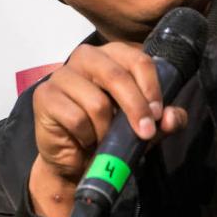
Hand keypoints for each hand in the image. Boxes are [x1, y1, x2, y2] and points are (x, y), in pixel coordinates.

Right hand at [28, 42, 187, 216]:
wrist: (75, 160)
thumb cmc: (109, 134)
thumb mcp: (145, 128)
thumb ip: (165, 121)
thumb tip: (172, 117)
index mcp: (111, 55)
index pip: (137, 59)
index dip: (151, 87)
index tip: (158, 114)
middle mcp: (85, 57)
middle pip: (116, 76)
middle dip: (135, 108)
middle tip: (145, 133)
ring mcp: (61, 75)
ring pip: (97, 102)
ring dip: (106, 129)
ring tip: (104, 139)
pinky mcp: (44, 96)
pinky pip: (76, 118)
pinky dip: (86, 136)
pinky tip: (84, 139)